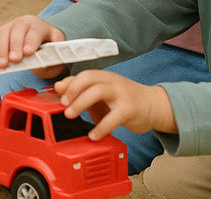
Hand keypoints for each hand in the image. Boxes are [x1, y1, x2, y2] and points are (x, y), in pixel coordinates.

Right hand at [0, 15, 66, 78]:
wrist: (41, 41)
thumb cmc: (48, 49)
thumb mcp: (56, 53)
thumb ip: (51, 58)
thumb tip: (40, 64)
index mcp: (38, 26)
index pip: (34, 32)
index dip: (30, 42)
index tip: (27, 53)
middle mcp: (22, 23)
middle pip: (15, 32)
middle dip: (12, 47)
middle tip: (11, 61)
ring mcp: (8, 27)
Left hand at [54, 70, 176, 138]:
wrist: (153, 105)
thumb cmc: (124, 99)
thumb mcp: (102, 92)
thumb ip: (82, 90)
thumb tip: (58, 88)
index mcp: (104, 76)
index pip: (84, 74)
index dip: (69, 83)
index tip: (57, 93)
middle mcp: (111, 81)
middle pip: (89, 78)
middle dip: (73, 90)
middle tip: (63, 105)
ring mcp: (121, 93)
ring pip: (98, 92)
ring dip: (81, 103)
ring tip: (70, 116)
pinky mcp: (130, 109)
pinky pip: (113, 117)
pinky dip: (101, 128)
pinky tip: (93, 136)